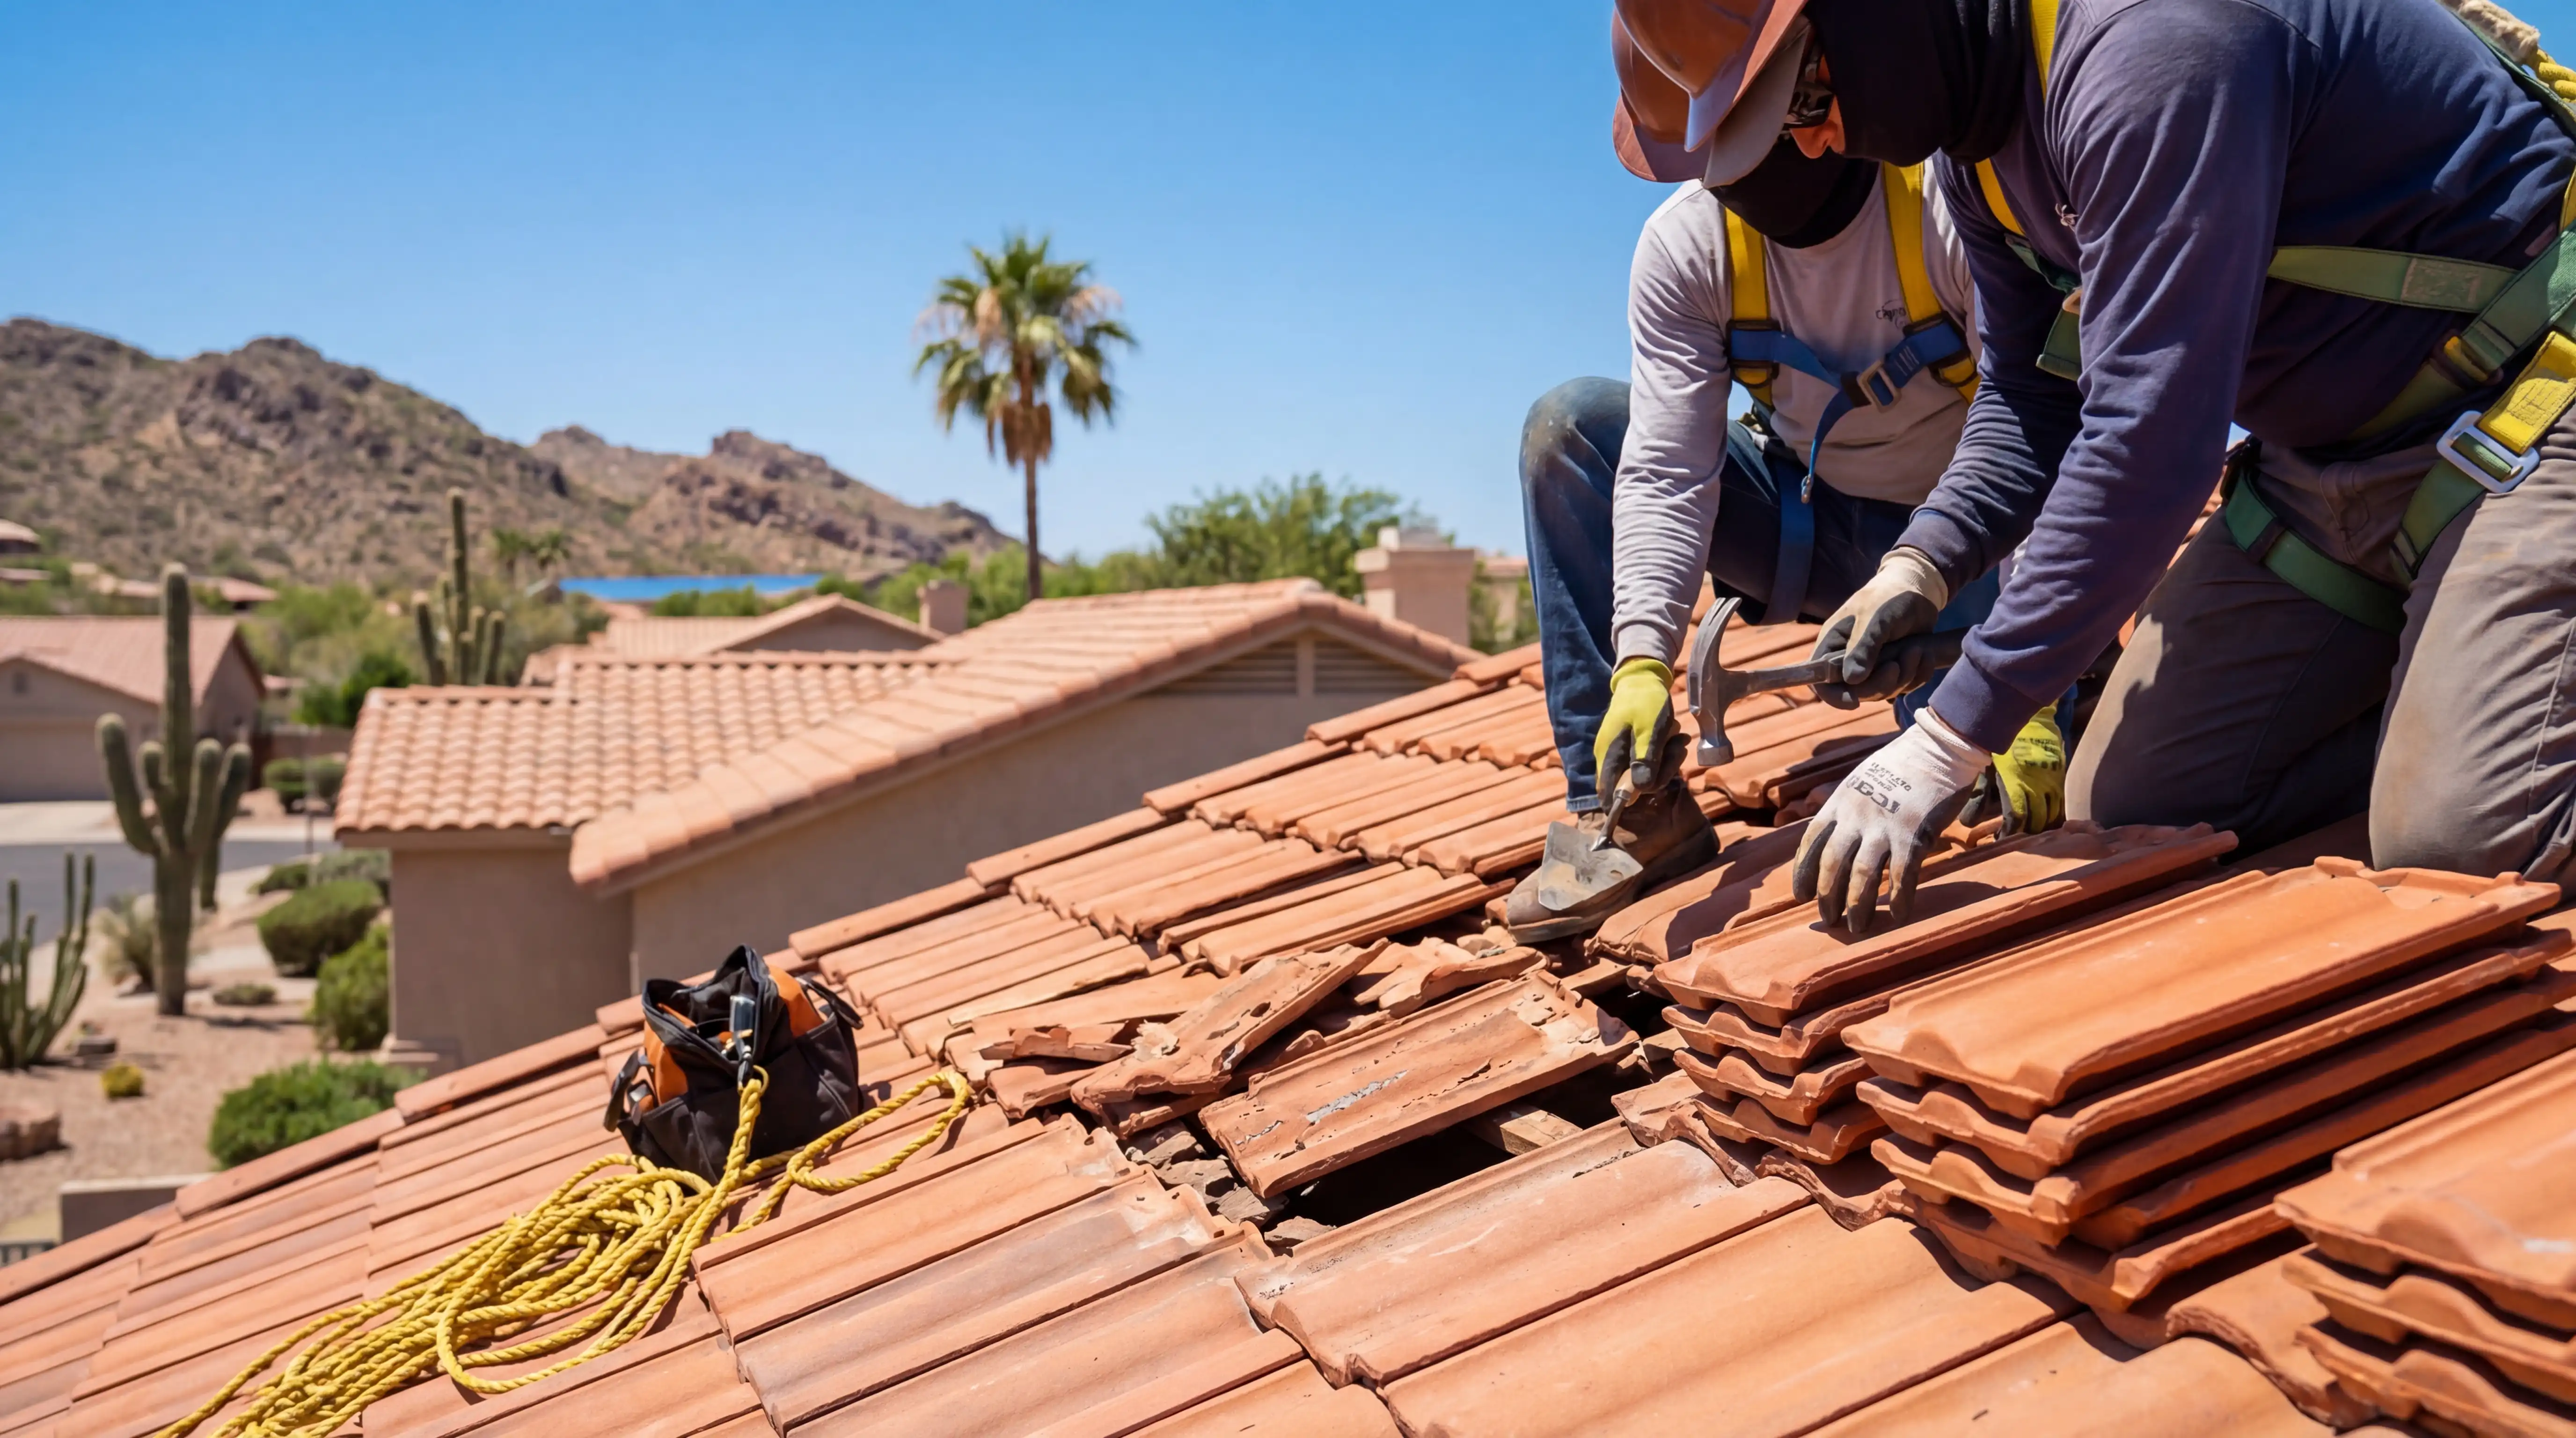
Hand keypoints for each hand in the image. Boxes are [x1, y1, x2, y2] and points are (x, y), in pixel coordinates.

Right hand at [1593, 657, 1675, 791]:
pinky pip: (1648, 761)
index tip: (1647, 793)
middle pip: (1633, 787)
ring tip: (1679, 739)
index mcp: (1609, 756)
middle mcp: (1611, 758)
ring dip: (1666, 761)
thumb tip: (1641, 789)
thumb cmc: (1645, 702)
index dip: (1621, 804)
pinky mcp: (1631, 748)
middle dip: (1660, 773)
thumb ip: (1645, 760)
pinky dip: (1663, 753)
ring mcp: (1621, 753)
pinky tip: (1675, 738)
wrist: (1644, 678)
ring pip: (1644, 774)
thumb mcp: (1650, 730)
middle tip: (1678, 749)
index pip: (1607, 794)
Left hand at [1791, 706, 1988, 933]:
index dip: (1803, 873)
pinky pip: (1902, 876)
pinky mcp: (1914, 835)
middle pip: (1832, 866)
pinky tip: (1896, 916)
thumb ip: (1844, 809)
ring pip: (1862, 876)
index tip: (1800, 896)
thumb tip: (1832, 838)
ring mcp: (1884, 826)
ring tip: (1857, 927)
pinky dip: (1898, 899)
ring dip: (1858, 906)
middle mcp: (1855, 816)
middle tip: (1829, 921)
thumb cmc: (1899, 766)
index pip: (1810, 843)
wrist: (1938, 749)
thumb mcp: (1858, 780)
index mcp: (1838, 802)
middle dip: (1827, 897)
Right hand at [1812, 548, 1948, 707]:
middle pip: (1857, 693)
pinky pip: (1906, 687)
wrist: (1918, 591)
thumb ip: (1863, 648)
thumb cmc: (1888, 598)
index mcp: (1832, 646)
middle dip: (1882, 683)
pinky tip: (1924, 655)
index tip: (1854, 701)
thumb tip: (1852, 680)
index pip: (1821, 682)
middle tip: (1899, 663)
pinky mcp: (1895, 670)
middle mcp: (1849, 661)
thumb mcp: (1875, 619)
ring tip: (1915, 650)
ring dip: (1905, 676)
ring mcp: (1873, 668)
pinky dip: (1918, 675)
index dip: (1835, 696)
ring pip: (1884, 692)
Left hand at [1991, 707, 2065, 834]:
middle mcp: (2038, 785)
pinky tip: (2046, 819)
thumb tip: (1966, 823)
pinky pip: (2062, 802)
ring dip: (2042, 826)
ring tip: (2030, 832)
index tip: (2000, 840)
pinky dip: (2055, 814)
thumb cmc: (2002, 743)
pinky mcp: (2062, 776)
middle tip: (2015, 839)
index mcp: (2016, 782)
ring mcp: (2053, 781)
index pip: (2016, 818)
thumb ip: (1980, 795)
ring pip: (2054, 815)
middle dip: (2026, 833)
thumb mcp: (1986, 767)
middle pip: (2037, 821)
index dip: (2008, 833)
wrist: (2032, 718)